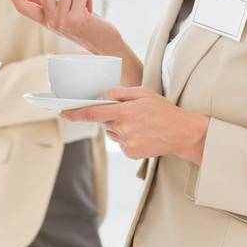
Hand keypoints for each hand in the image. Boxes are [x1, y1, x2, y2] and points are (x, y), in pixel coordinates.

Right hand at [2, 0, 119, 56]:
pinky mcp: (77, 19)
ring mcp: (62, 21)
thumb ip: (43, 5)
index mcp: (46, 19)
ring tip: (84, 6)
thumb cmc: (85, 25)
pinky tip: (90, 11)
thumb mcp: (62, 15)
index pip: (24, 7)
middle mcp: (51, 22)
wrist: (104, 43)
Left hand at [63, 85, 209, 162]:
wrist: (182, 133)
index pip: (93, 113)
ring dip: (118, 127)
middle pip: (103, 122)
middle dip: (110, 116)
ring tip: (139, 123)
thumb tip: (101, 98)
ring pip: (111, 133)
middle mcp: (123, 129)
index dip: (75, 113)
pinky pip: (119, 143)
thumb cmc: (163, 110)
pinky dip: (126, 137)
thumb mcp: (143, 93)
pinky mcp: (130, 153)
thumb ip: (119, 93)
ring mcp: (126, 143)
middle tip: (129, 112)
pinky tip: (141, 133)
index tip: (63, 113)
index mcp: (125, 112)